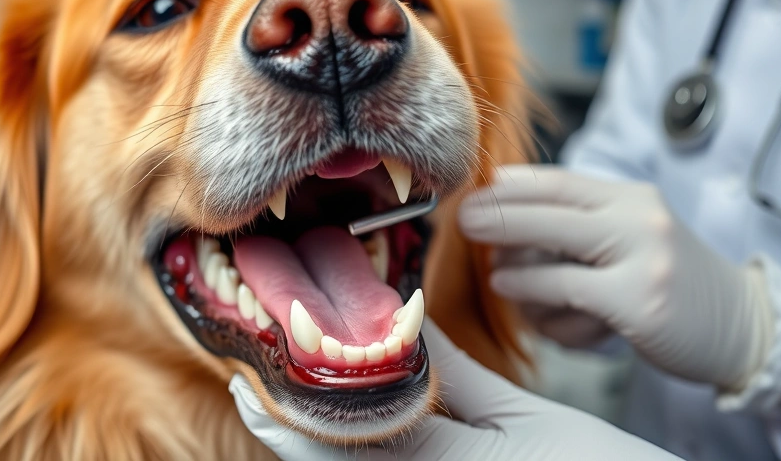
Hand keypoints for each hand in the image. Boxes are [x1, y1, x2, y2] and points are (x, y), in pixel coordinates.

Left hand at [230, 318, 680, 460]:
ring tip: (287, 404)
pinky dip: (355, 455)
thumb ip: (456, 382)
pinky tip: (350, 427)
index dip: (287, 418)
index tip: (253, 382)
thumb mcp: (526, 421)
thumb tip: (406, 331)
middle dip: (290, 432)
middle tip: (255, 392)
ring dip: (316, 444)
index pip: (341, 447)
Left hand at [458, 164, 772, 389]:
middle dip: (496, 216)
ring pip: (549, 255)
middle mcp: (638, 219)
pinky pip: (563, 293)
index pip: (558, 180)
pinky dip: (530, 295)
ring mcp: (641, 259)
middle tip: (464, 222)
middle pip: (547, 210)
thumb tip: (502, 191)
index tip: (472, 192)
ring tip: (500, 277)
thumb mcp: (629, 231)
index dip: (508, 186)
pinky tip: (514, 295)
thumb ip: (576, 215)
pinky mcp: (637, 302)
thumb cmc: (667, 278)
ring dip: (512, 269)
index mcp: (631, 196)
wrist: (737, 324)